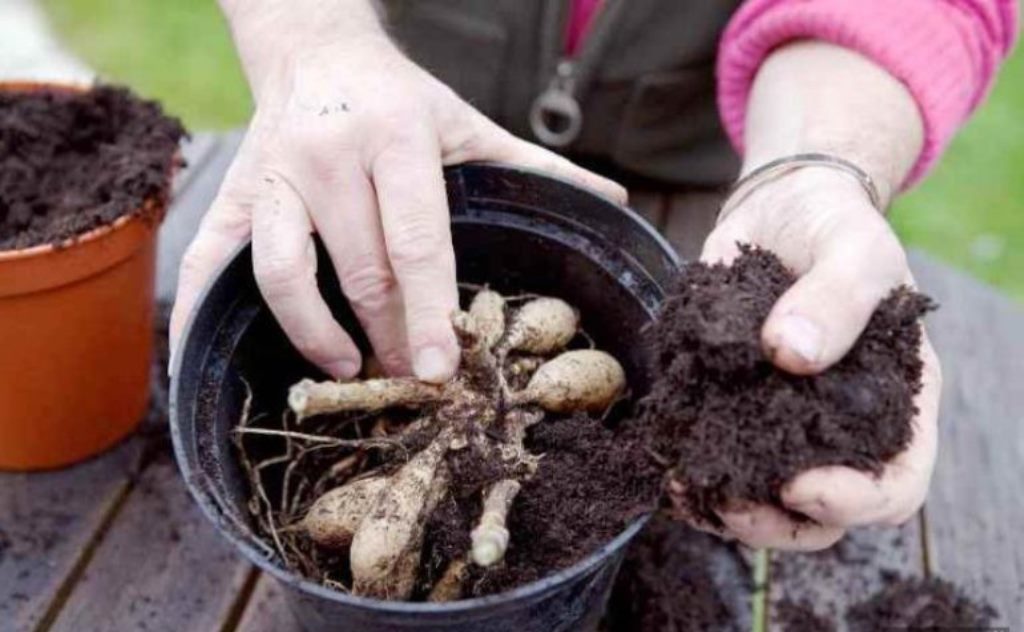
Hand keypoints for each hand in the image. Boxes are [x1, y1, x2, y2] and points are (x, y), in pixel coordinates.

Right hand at [168, 35, 625, 380]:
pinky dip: (199, 312)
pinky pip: (206, 260)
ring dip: (315, 334)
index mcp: (396, 139)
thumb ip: (538, 168)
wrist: (316, 51)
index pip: (415, 242)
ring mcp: (271, 176)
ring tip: (351, 366)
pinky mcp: (231, 193)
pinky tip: (214, 354)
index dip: (429, 312)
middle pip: (357, 270)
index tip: (440, 369)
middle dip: (388, 336)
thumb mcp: (470, 123)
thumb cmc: (403, 100)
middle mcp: (328, 158)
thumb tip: (615, 203)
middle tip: (412, 380)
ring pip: (280, 272)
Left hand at [698, 167, 941, 550]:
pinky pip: (717, 457)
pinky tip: (664, 462)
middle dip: (775, 524)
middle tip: (728, 502)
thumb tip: (791, 354)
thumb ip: (837, 297)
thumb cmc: (837, 228)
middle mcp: (840, 426)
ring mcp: (784, 422)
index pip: (895, 483)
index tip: (801, 485)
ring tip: (683, 486)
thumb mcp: (856, 248)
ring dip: (722, 506)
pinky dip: (691, 471)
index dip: (854, 501)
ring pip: (763, 499)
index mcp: (895, 403)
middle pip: (822, 515)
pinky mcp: (733, 406)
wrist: (783, 208)